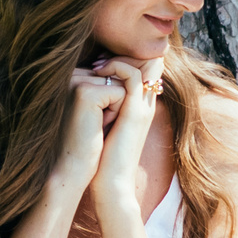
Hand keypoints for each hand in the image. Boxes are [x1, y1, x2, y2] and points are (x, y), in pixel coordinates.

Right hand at [52, 63, 126, 194]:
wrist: (74, 167)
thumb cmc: (90, 142)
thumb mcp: (102, 109)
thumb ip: (111, 86)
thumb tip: (137, 71)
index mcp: (73, 76)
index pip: (114, 76)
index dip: (114, 103)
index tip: (95, 121)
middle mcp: (71, 74)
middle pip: (120, 79)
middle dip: (117, 104)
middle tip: (96, 124)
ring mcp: (75, 81)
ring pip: (122, 85)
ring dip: (117, 109)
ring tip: (96, 125)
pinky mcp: (84, 92)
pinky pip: (121, 93)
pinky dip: (115, 113)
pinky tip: (97, 126)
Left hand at [87, 55, 163, 222]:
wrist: (110, 182)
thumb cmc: (102, 160)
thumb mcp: (104, 128)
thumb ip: (103, 109)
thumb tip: (87, 93)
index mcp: (140, 109)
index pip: (145, 72)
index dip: (127, 61)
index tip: (100, 64)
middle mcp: (146, 105)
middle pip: (150, 63)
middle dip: (126, 55)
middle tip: (100, 59)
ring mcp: (143, 107)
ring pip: (144, 64)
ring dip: (119, 59)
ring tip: (98, 65)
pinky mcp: (135, 111)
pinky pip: (132, 74)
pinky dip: (115, 67)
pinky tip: (97, 73)